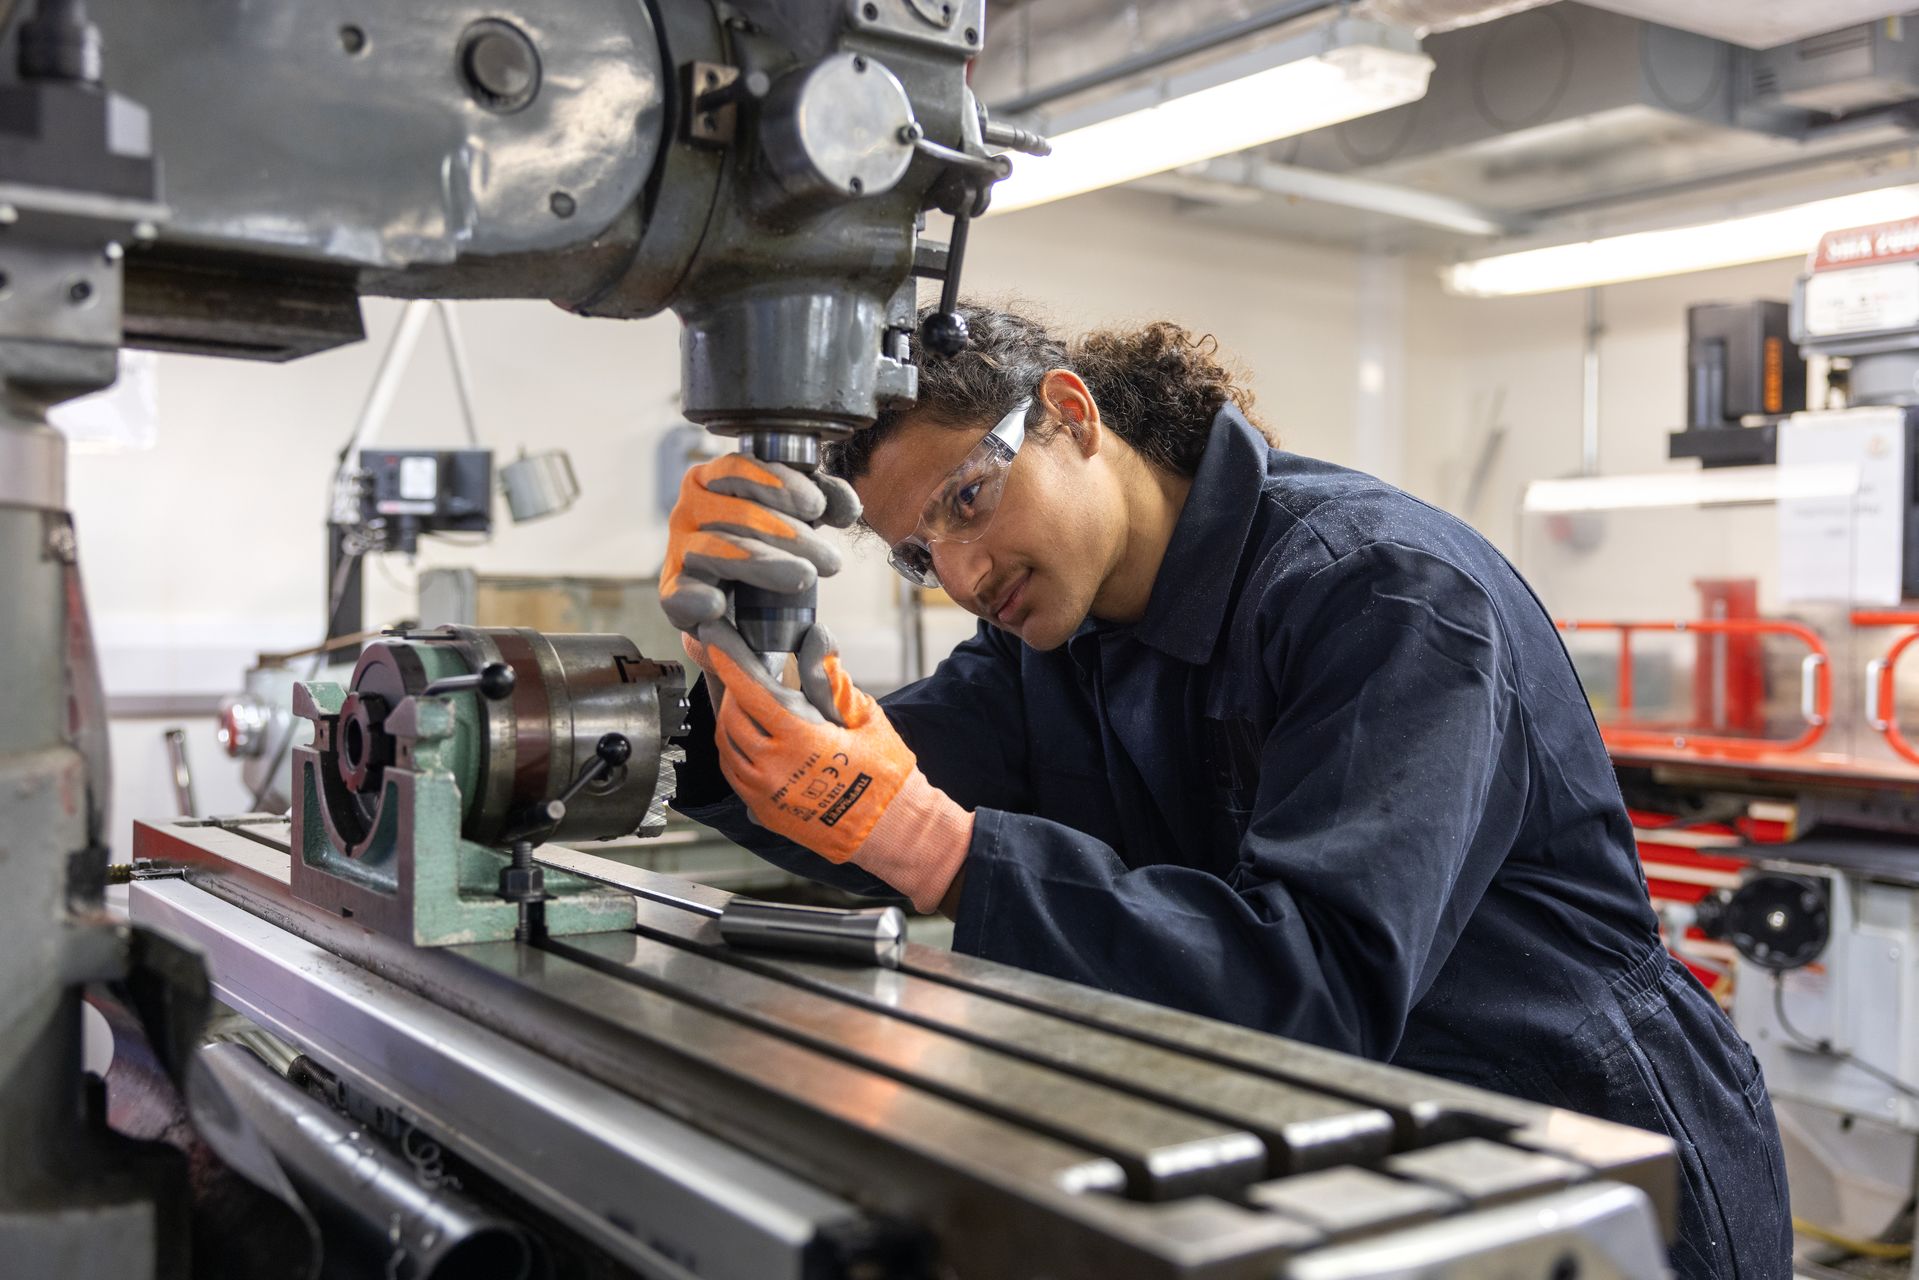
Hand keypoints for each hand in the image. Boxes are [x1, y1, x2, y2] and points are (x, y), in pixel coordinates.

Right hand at [660, 455, 860, 633]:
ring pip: (715, 550)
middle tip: (829, 560)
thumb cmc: (762, 545)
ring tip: (805, 577)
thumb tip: (848, 507)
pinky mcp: (673, 596)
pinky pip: (678, 594)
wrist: (734, 606)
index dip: (778, 484)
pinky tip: (717, 605)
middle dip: (789, 535)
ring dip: (763, 564)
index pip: (738, 470)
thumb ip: (822, 502)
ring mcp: (678, 552)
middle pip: (735, 514)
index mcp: (711, 481)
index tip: (816, 505)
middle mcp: (688, 511)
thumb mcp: (792, 517)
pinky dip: (695, 598)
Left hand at [698, 621, 972, 910]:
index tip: (716, 643)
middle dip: (733, 692)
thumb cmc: (885, 775)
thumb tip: (820, 657)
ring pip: (727, 748)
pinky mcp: (765, 812)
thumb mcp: (868, 719)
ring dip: (732, 723)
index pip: (752, 693)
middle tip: (746, 679)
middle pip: (731, 718)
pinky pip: (735, 774)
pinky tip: (753, 742)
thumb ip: (837, 687)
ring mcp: (766, 794)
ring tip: (750, 709)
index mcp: (801, 740)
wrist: (890, 830)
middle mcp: (776, 768)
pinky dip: (736, 752)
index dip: (731, 663)